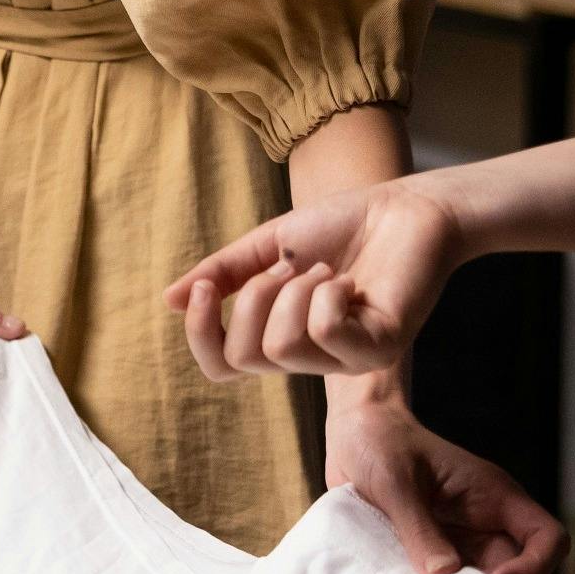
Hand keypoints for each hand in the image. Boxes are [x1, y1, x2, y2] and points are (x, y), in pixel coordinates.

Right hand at [163, 175, 468, 378]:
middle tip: (291, 268)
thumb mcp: (269, 246)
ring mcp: (346, 359)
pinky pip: (324, 333)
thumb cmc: (345, 226)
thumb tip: (169, 299)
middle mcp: (312, 359)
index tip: (207, 289)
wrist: (406, 207)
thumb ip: (225, 272)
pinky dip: (327, 295)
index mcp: (282, 337)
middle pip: (244, 356)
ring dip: (296, 292)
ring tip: (327, 271)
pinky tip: (350, 283)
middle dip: (254, 298)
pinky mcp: (379, 349)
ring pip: (281, 347)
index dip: (200, 332)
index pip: (222, 366)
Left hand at [323, 392, 564, 573]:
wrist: (354, 433)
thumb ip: (418, 527)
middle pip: (515, 573)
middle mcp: (485, 522)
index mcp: (493, 497)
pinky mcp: (433, 552)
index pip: (548, 539)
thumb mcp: (394, 482)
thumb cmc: (379, 443)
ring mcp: (460, 539)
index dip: (535, 567)